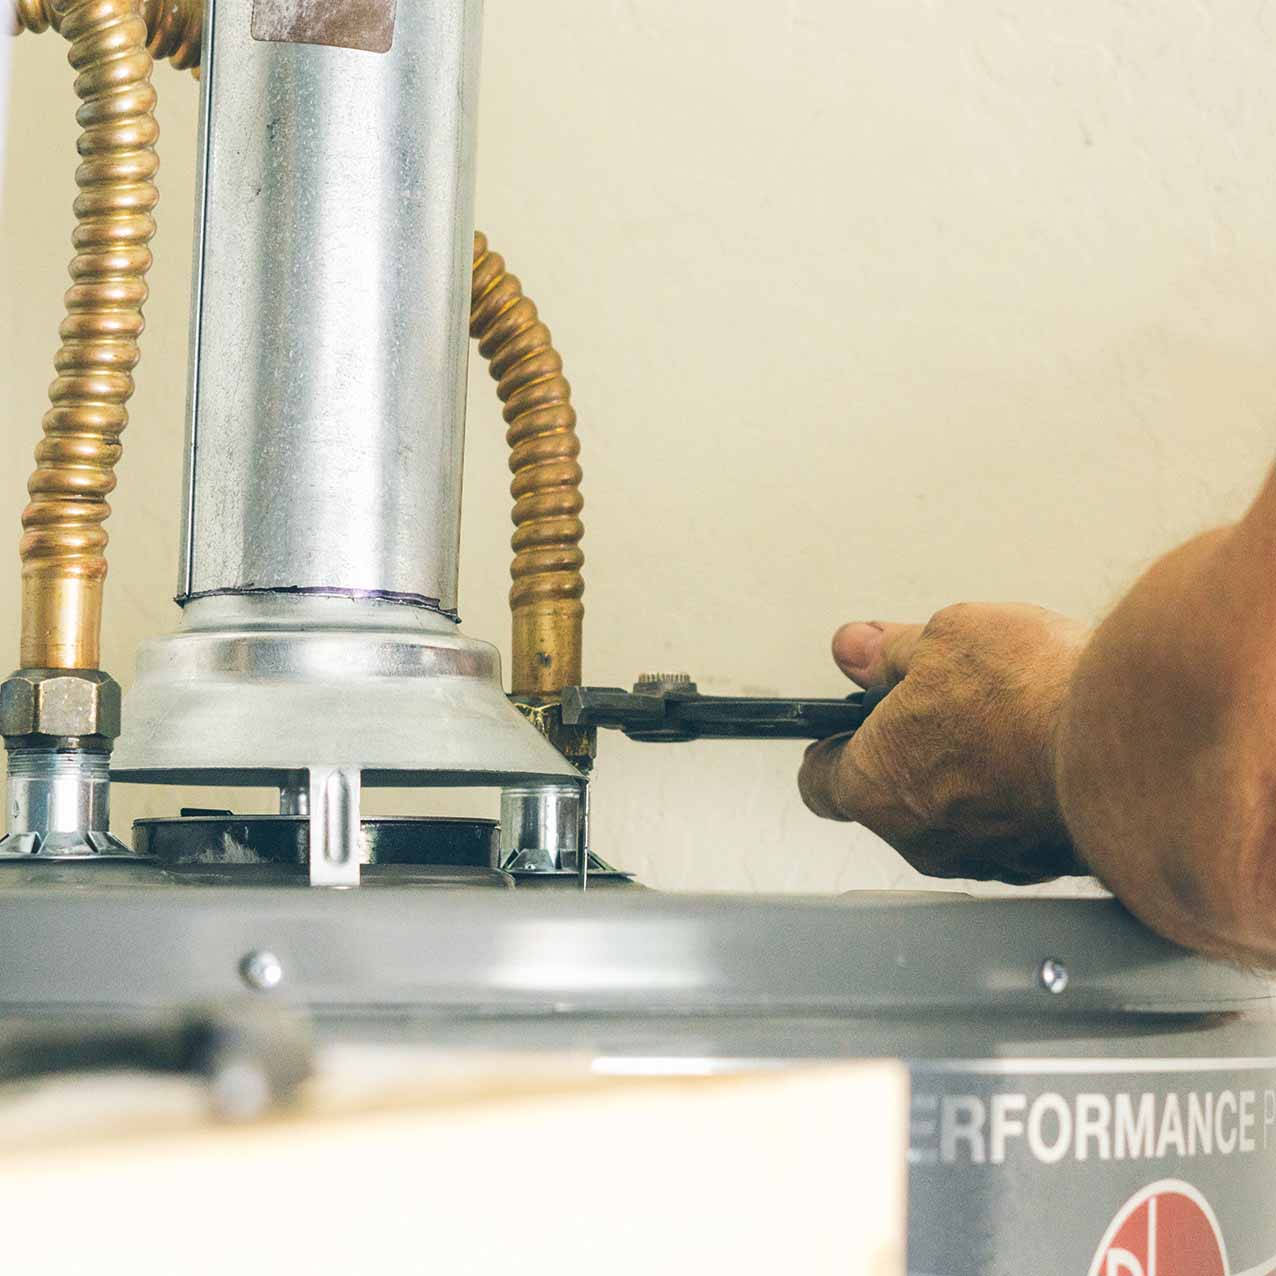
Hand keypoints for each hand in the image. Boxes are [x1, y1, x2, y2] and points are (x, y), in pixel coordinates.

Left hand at [798, 603, 1090, 882]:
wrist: (1128, 743)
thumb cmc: (1029, 697)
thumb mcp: (941, 638)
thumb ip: (888, 652)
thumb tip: (857, 649)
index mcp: (875, 785)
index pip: (820, 783)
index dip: (832, 747)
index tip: (849, 725)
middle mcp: (921, 838)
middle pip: (892, 799)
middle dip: (911, 753)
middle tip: (943, 702)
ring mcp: (984, 859)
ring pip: (955, 817)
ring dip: (969, 777)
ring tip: (1007, 721)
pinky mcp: (1042, 864)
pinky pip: (1013, 828)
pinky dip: (1020, 796)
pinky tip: (1045, 751)